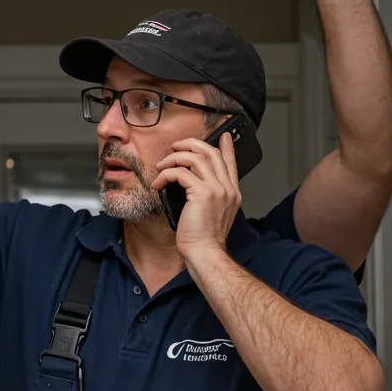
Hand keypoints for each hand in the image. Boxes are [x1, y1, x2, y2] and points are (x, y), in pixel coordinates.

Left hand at [151, 133, 241, 261]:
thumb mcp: (211, 215)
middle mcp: (227, 188)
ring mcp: (216, 189)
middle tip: (176, 147)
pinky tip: (159, 182)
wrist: (206, 253)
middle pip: (211, 153)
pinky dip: (166, 174)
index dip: (226, 147)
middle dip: (191, 144)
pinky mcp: (202, 193)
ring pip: (195, 158)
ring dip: (174, 158)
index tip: (222, 137)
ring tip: (162, 166)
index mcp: (232, 193)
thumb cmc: (204, 240)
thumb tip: (192, 185)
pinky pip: (180, 172)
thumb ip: (208, 197)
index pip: (231, 163)